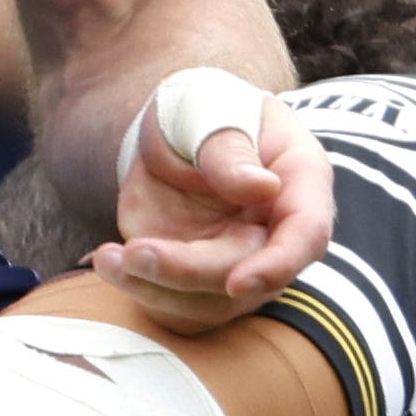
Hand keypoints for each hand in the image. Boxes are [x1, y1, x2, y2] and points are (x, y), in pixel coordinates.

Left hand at [93, 75, 331, 325]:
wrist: (174, 131)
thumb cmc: (203, 110)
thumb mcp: (210, 109)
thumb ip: (231, 148)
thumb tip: (261, 189)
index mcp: (299, 181)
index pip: (306, 234)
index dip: (278, 265)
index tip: (237, 284)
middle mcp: (276, 232)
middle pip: (245, 274)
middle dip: (187, 271)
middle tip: (134, 251)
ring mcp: (238, 260)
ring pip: (209, 305)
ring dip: (155, 289)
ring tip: (108, 258)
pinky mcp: (197, 279)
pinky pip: (175, 307)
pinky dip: (138, 290)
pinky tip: (108, 262)